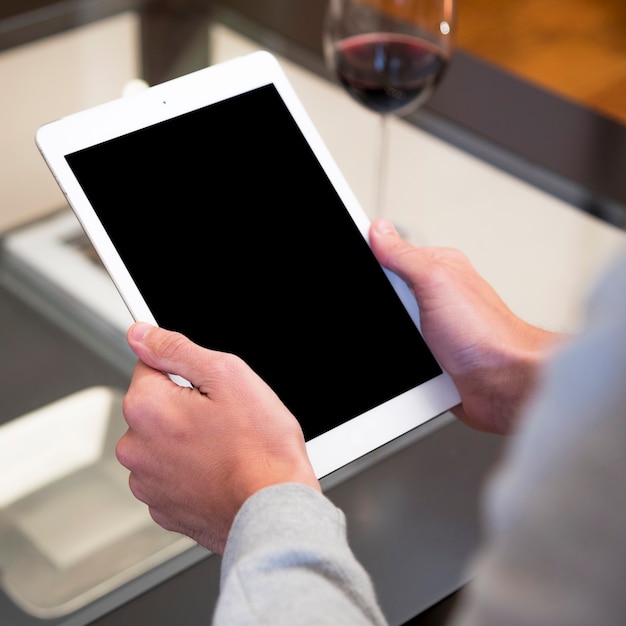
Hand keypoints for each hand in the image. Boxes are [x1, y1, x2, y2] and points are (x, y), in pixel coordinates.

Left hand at [116, 323, 319, 554]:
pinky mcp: (162, 508)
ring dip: (185, 439)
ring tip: (224, 447)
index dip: (185, 371)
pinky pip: (170, 475)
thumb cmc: (260, 447)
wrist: (273, 507)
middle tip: (224, 419)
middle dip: (184, 405)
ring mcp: (147, 483)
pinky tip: (218, 471)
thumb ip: (176, 349)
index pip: (150, 365)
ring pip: (162, 441)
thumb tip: (140, 334)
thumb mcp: (227, 375)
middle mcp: (136, 447)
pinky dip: (189, 470)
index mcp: (146, 407)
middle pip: (155, 406)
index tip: (209, 388)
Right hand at [369, 219, 563, 433]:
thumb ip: (404, 255)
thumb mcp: (436, 281)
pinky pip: (403, 357)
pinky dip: (403, 364)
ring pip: (394, 329)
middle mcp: (435, 296)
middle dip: (385, 310)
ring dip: (396, 341)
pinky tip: (415, 366)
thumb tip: (379, 230)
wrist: (505, 384)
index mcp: (437, 268)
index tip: (371, 280)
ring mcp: (433, 327)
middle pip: (387, 296)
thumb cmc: (487, 333)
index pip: (391, 256)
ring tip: (416, 345)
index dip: (373, 264)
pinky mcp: (432, 356)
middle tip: (404, 319)